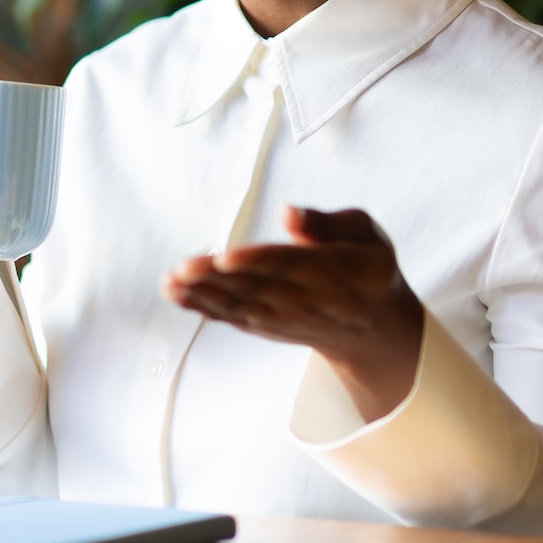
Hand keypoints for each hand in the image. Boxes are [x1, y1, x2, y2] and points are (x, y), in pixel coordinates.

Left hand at [161, 206, 423, 422]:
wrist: (372, 330)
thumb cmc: (368, 268)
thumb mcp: (367, 235)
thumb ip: (329, 222)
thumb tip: (288, 212)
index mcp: (333, 271)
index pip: (290, 265)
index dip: (256, 261)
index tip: (226, 256)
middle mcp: (305, 299)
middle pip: (255, 287)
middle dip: (216, 278)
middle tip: (183, 267)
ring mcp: (283, 317)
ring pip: (238, 305)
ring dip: (201, 294)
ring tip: (170, 281)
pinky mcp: (266, 326)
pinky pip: (231, 317)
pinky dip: (202, 307)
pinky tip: (175, 294)